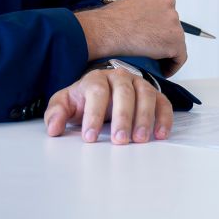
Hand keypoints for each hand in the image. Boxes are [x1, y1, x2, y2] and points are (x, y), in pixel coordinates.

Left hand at [44, 65, 172, 144]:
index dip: (93, 115)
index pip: (96, 92)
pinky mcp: (154, 95)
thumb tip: (54, 129)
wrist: (101, 91)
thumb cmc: (84, 100)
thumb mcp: (65, 104)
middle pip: (124, 93)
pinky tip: (161, 134)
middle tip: (119, 141)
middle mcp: (119, 78)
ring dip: (145, 117)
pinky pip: (163, 103)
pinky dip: (165, 118)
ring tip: (140, 140)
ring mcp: (138, 84)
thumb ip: (57, 113)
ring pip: (146, 95)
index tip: (90, 137)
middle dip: (122, 117)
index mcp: (96, 79)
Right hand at [74, 0, 187, 76]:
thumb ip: (142, 12)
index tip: (153, 34)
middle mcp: (167, 2)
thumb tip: (142, 25)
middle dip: (162, 36)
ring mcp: (173, 21)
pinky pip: (180, 57)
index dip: (159, 26)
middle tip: (151, 48)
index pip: (164, 11)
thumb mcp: (128, 5)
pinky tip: (162, 70)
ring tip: (153, 60)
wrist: (106, 31)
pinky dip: (172, 66)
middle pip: (171, 24)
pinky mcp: (175, 40)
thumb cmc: (109, 21)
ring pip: (176, 40)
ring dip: (166, 50)